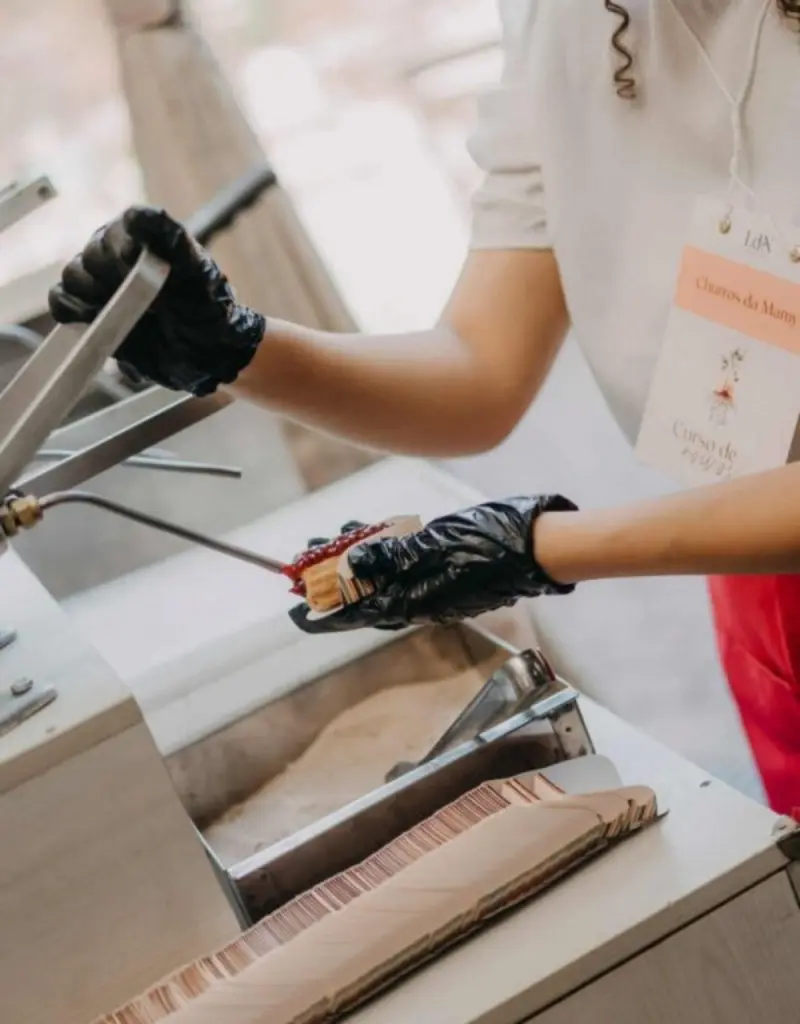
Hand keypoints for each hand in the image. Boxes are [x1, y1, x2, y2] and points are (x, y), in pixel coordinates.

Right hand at [48, 206, 265, 396]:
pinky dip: (70, 309)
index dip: (122, 249)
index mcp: (144, 238)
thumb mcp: (199, 271)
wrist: (206, 354)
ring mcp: (102, 284)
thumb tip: (135, 217)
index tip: (137, 265)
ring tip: (120, 312)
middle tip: (142, 300)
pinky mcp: (90, 311)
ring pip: (74, 275)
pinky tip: (92, 319)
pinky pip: (62, 300)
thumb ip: (171, 239)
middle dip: (111, 276)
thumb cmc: (208, 309)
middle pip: (92, 254)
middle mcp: (118, 255)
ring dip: (90, 293)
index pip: (117, 230)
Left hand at [288, 496, 576, 633]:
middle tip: (296, 566)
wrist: (537, 546)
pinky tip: (366, 533)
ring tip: (322, 542)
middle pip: (360, 593)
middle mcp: (417, 596)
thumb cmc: (489, 547)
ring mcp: (430, 582)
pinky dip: (377, 549)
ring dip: (348, 560)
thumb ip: (390, 557)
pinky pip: (399, 562)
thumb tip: (349, 567)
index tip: (293, 612)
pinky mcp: (441, 565)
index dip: (321, 612)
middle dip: (326, 579)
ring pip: (378, 575)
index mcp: (411, 601)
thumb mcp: (433, 548)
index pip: (355, 612)